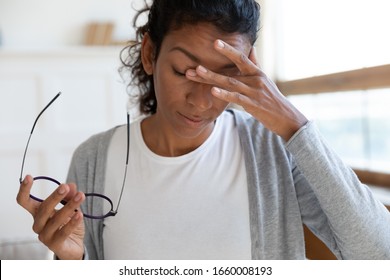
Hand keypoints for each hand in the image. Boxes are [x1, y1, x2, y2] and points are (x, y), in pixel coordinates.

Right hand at [16, 175, 84, 259]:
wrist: (74, 246)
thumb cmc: (68, 224)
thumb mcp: (71, 207)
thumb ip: (70, 196)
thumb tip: (71, 185)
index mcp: (38, 213)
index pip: (25, 201)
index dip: (24, 190)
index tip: (29, 177)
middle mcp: (38, 224)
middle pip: (43, 209)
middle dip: (55, 197)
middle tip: (65, 187)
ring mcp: (45, 235)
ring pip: (55, 219)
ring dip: (69, 206)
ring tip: (81, 196)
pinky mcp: (54, 245)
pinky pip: (63, 232)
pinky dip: (72, 222)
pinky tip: (80, 214)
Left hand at [185, 39, 307, 140]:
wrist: (287, 118)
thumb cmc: (273, 99)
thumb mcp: (265, 80)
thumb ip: (256, 64)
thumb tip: (252, 48)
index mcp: (257, 73)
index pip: (241, 58)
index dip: (228, 50)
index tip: (215, 43)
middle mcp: (255, 80)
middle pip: (231, 72)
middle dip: (212, 68)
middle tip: (196, 64)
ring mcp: (254, 92)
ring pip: (231, 83)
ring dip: (213, 78)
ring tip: (198, 72)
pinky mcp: (253, 105)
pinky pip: (237, 98)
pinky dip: (225, 94)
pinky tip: (213, 91)